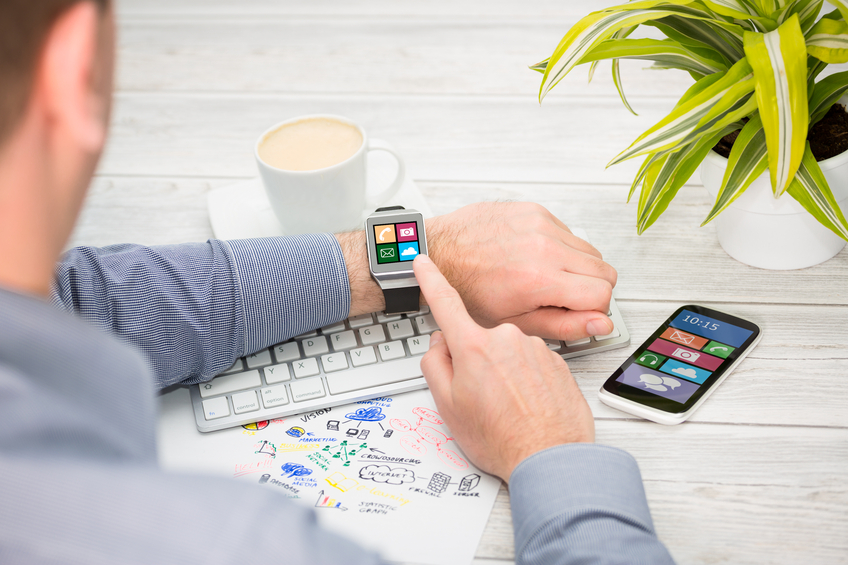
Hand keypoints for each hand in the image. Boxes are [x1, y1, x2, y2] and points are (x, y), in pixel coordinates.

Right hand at [413, 254, 594, 482]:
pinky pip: (532, 364)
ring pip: (508, 353)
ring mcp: (535, 349)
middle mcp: (507, 339)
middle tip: (480, 399)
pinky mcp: (557, 361)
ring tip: (508, 408)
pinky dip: (527, 381)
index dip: (431, 280)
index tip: (423, 261)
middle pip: (479, 339)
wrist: (550, 458)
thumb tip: (439, 345)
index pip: (445, 302)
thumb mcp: (448, 407)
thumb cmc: (500, 439)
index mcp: (474, 346)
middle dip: (475, 361)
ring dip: (504, 373)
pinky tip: (527, 406)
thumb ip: (435, 366)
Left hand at [426, 202, 617, 341]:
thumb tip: (601, 324)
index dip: (593, 309)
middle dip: (590, 289)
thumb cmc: (469, 289)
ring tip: (546, 278)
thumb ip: (564, 325)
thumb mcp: (515, 321)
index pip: (602, 294)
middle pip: (605, 271)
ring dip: (577, 268)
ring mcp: (540, 224)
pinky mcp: (535, 210)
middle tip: (561, 298)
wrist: (441, 253)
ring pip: (591, 251)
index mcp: (539, 278)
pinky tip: (535, 258)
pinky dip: (561, 248)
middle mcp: (544, 246)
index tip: (576, 311)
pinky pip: (569, 232)